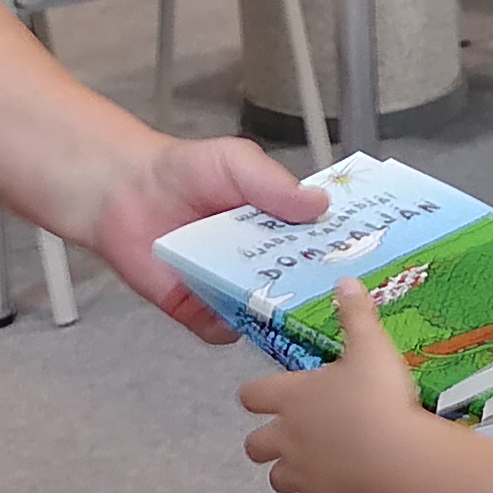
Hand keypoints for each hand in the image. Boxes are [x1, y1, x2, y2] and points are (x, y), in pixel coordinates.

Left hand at [83, 135, 324, 340]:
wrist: (120, 191)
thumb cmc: (183, 170)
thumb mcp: (236, 162)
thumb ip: (274, 184)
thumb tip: (320, 204)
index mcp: (280, 225)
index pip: (323, 246)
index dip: (346, 255)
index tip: (372, 263)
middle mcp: (262, 262)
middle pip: (301, 287)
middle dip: (319, 295)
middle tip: (341, 300)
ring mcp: (231, 289)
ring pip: (266, 314)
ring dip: (279, 318)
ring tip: (295, 317)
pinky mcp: (199, 310)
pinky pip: (223, 330)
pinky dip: (232, 328)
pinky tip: (239, 318)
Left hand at [241, 280, 438, 492]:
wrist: (395, 457)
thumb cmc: (378, 397)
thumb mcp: (371, 346)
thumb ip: (356, 315)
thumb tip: (344, 280)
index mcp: (291, 398)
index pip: (251, 395)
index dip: (257, 395)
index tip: (269, 394)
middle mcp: (285, 438)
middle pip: (253, 446)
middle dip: (267, 442)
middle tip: (296, 435)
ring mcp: (300, 475)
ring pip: (276, 480)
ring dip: (290, 473)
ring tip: (319, 465)